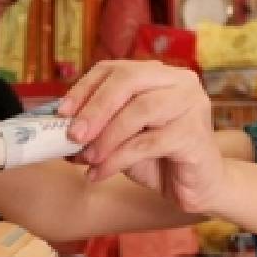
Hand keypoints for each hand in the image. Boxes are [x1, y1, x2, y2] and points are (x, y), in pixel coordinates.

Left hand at [58, 61, 224, 213]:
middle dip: (95, 108)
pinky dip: (117, 160)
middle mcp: (180, 82)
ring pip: (139, 111)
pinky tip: (100, 174)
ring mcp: (191, 106)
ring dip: (106, 137)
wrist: (199, 187)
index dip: (85, 88)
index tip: (61, 112)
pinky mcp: (195, 135)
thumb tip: (58, 130)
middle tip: (72, 135)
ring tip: (87, 159)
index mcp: (160, 75)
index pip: (115, 69)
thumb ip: (98, 127)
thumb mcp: (123, 137)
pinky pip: (148, 143)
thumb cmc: (160, 159)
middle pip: (129, 81)